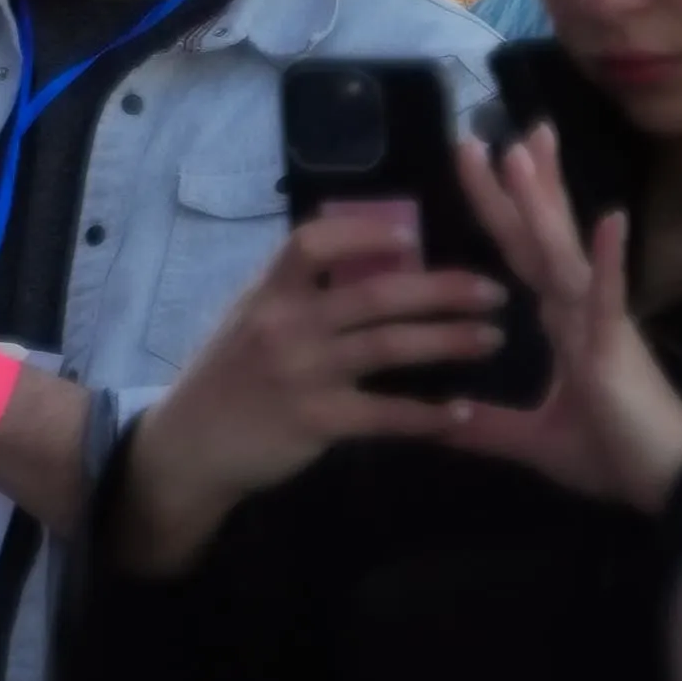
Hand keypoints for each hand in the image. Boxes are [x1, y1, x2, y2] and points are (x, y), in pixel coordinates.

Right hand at [108, 201, 513, 573]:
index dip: (366, 233)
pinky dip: (428, 415)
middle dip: (443, 289)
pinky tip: (461, 414)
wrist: (188, 447)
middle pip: (375, 294)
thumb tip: (361, 262)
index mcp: (268, 293)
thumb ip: (296, 294)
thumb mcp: (247, 320)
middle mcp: (285, 325)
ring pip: (390, 347)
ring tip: (492, 338)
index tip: (413, 235)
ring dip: (449, 341)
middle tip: (493, 291)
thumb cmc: (226, 379)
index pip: (314, 242)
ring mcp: (301, 373)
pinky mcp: (316, 421)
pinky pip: (386, 415)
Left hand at [418, 126, 681, 514]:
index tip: (482, 157)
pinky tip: (612, 218)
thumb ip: (486, 427)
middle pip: (538, 235)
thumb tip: (438, 424)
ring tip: (524, 147)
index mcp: (560, 320)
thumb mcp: (533, 439)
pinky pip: (610, 297)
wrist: (666, 485)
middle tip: (488, 129)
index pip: (520, 251)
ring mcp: (600, 321)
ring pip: (564, 251)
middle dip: (515, 184)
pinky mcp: (617, 347)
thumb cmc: (610, 453)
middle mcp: (578, 307)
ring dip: (543, 201)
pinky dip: (609, 259)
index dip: (501, 206)